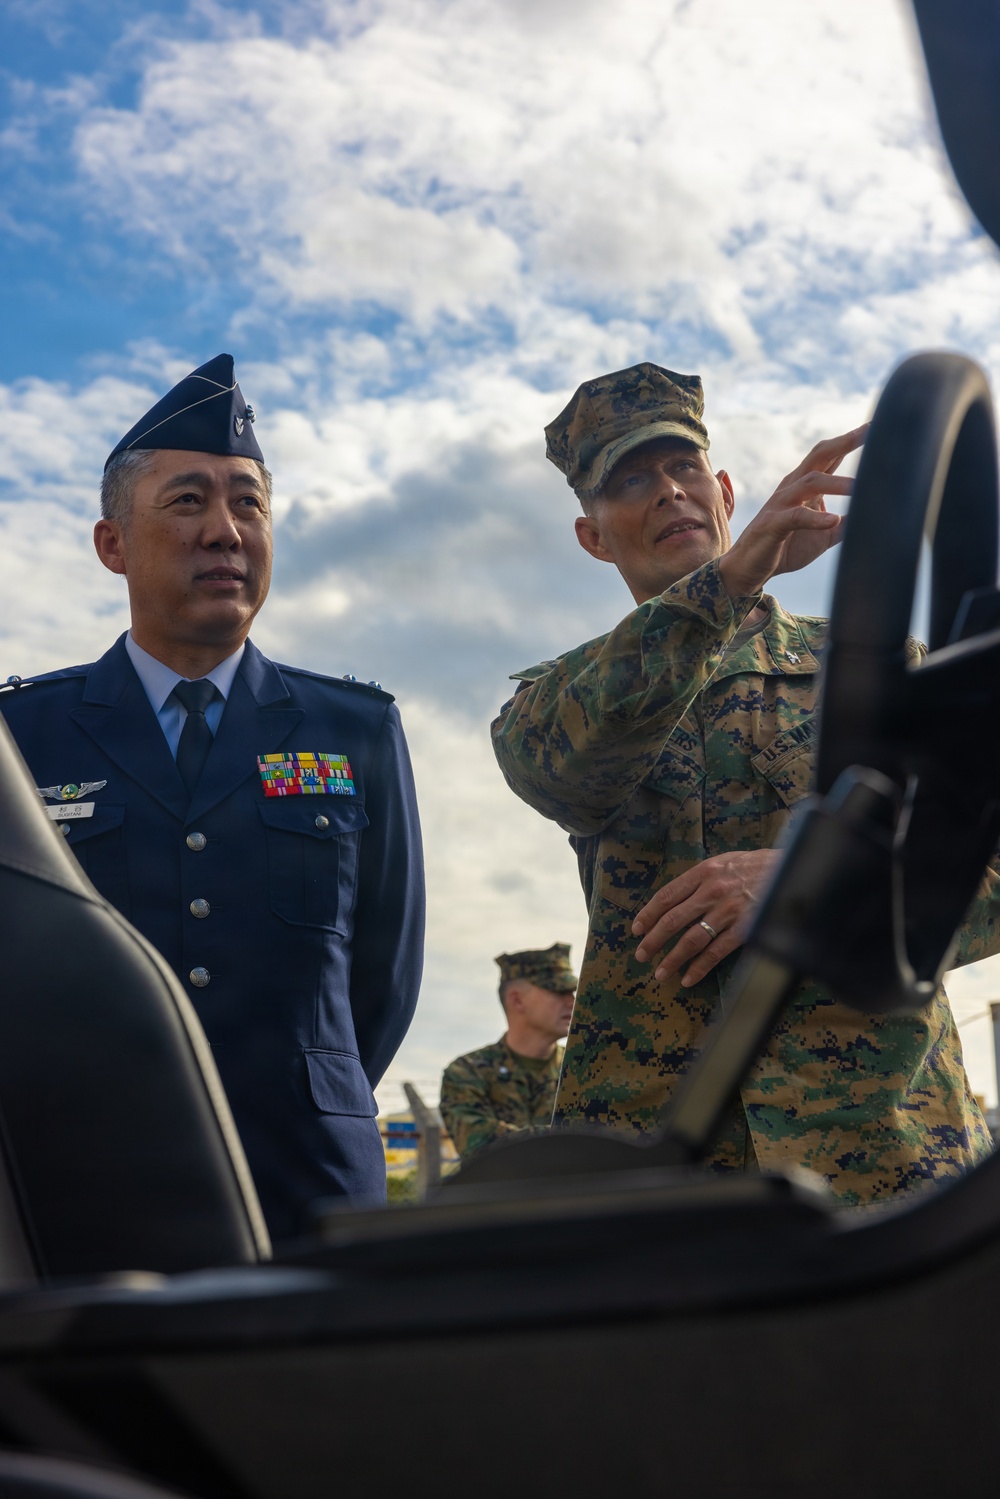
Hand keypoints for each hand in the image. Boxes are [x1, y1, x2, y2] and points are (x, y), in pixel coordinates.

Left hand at [631, 849, 781, 985]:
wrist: (794, 871)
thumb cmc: (758, 866)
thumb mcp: (726, 862)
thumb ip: (701, 878)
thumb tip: (676, 899)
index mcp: (705, 872)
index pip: (667, 895)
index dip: (648, 914)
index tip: (636, 929)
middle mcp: (713, 891)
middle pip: (673, 920)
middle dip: (653, 940)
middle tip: (641, 955)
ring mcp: (729, 911)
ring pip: (692, 939)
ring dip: (672, 959)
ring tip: (660, 974)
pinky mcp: (745, 929)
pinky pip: (716, 952)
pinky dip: (700, 967)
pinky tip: (688, 978)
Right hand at [719, 425, 866, 598]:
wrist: (749, 569)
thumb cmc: (786, 548)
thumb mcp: (826, 535)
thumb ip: (848, 523)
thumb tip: (879, 517)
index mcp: (806, 486)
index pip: (831, 457)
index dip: (852, 440)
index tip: (877, 425)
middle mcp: (793, 487)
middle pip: (820, 455)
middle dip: (845, 442)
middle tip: (870, 431)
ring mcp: (781, 503)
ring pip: (810, 482)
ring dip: (837, 483)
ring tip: (861, 488)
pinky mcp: (772, 524)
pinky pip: (795, 516)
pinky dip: (815, 518)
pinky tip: (834, 520)